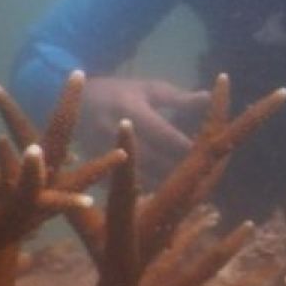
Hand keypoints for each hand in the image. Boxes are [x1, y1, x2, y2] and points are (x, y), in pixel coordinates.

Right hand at [77, 76, 210, 179]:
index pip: (160, 132)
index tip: (203, 150)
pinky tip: (162, 195)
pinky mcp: (94, 167)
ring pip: (136, 175)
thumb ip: (178, 98)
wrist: (77, 103)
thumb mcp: (148, 90)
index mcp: (129, 107)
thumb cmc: (121, 93)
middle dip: (175, 166)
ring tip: (185, 185)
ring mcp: (100, 151)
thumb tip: (208, 97)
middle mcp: (112, 130)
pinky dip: (143, 191)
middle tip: (199, 173)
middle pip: (150, 157)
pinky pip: (122, 185)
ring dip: (162, 183)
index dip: (182, 144)